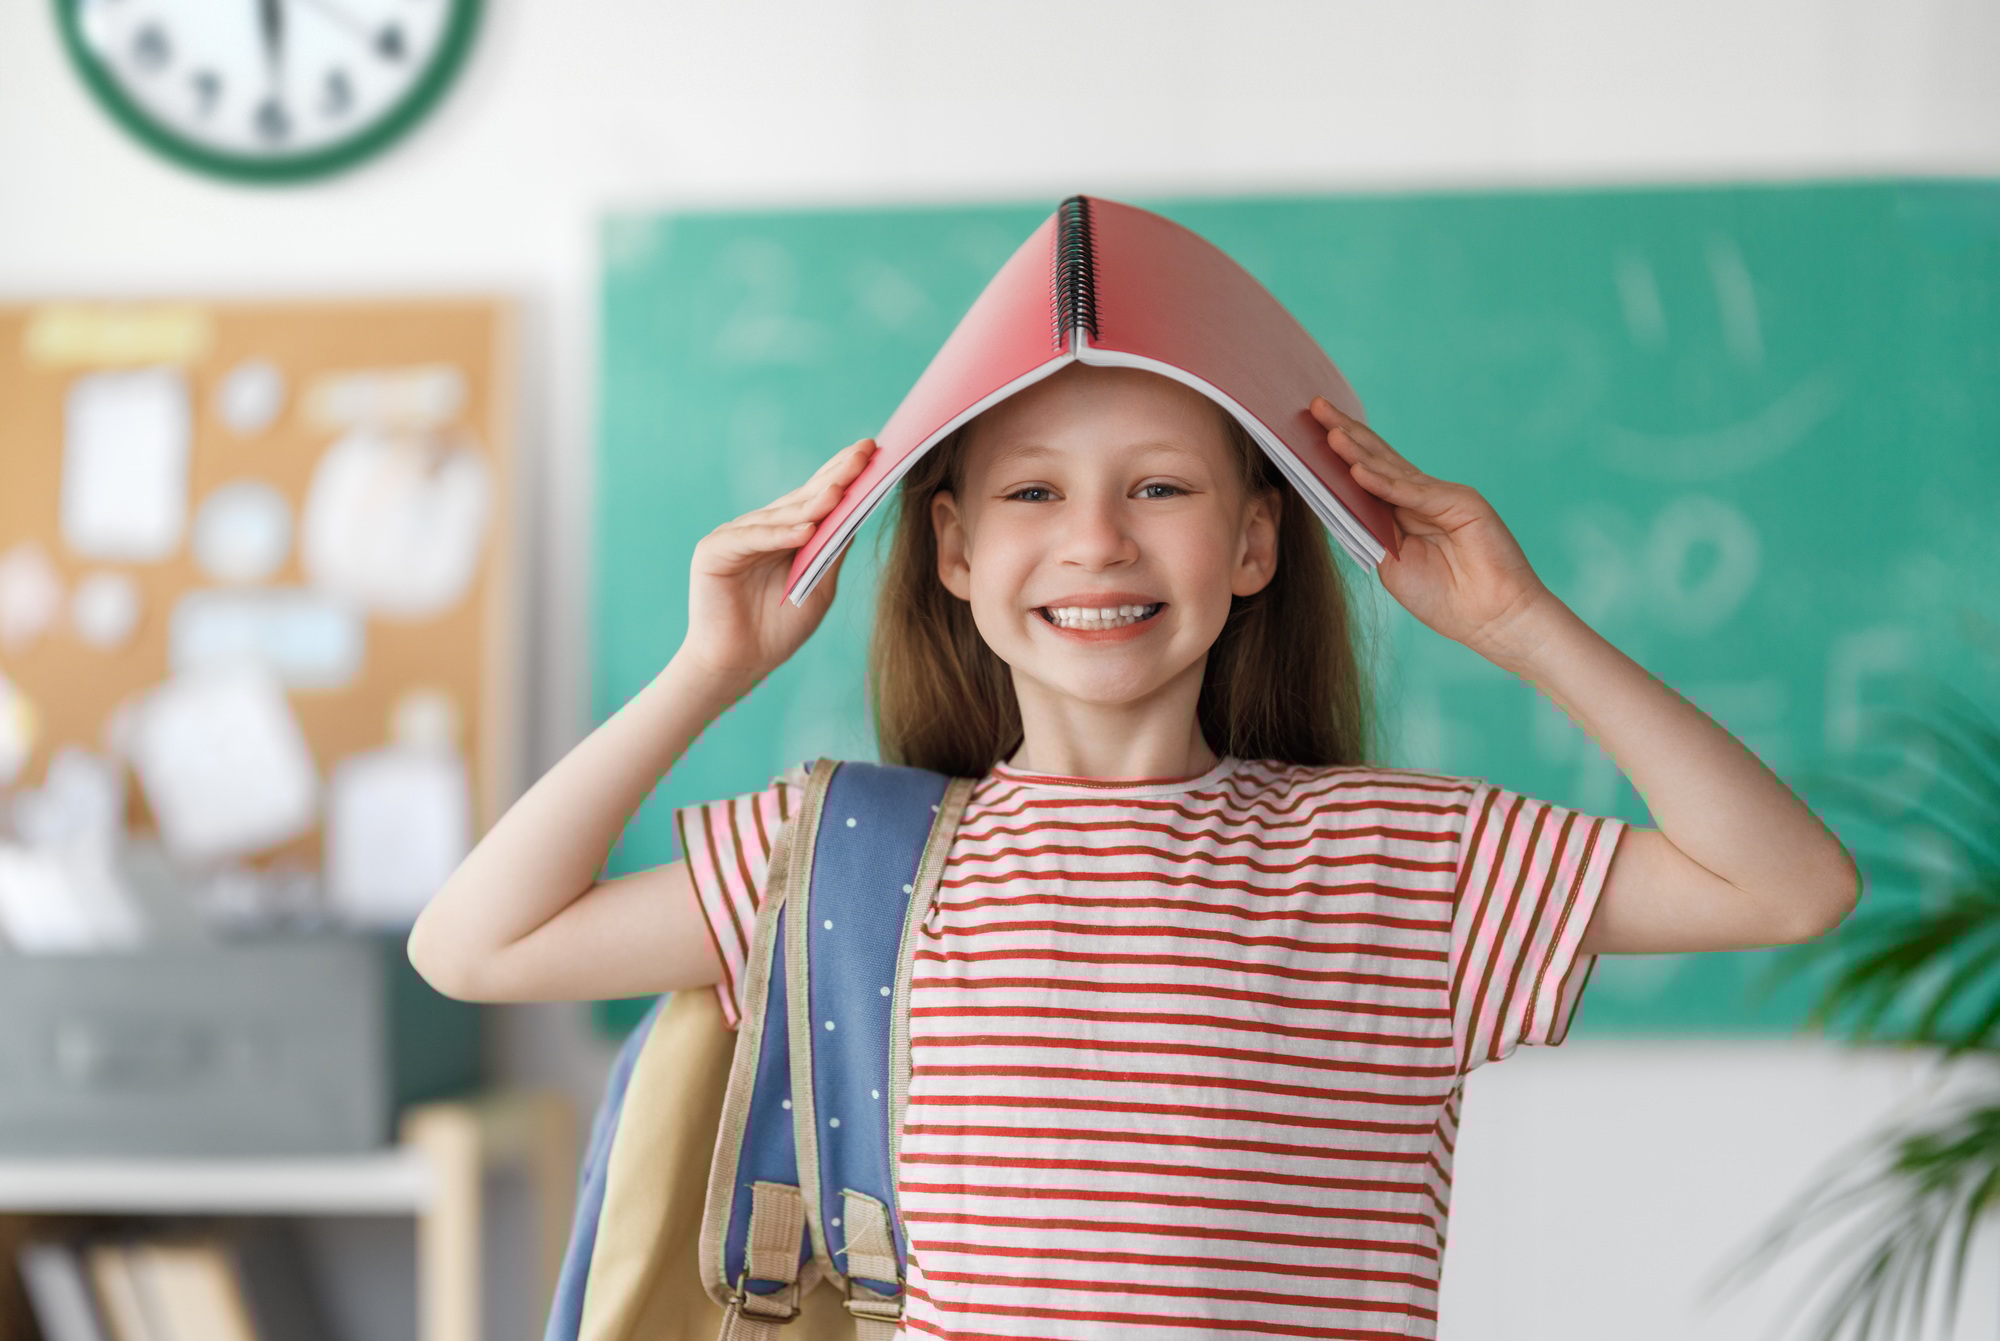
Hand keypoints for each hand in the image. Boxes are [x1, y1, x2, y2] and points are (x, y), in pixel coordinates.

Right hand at [676, 439, 875, 690]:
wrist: (740, 664)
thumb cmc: (778, 630)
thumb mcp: (818, 587)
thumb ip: (831, 551)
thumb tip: (857, 514)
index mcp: (784, 534)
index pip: (817, 497)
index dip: (843, 474)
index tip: (873, 452)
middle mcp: (760, 528)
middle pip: (802, 498)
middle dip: (835, 476)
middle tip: (863, 454)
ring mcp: (735, 536)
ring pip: (780, 517)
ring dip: (811, 504)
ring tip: (840, 491)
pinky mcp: (713, 552)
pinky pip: (751, 539)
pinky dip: (778, 536)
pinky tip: (806, 530)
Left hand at [1310, 397, 1558, 671]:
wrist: (1492, 619)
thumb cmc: (1444, 598)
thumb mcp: (1393, 564)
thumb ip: (1372, 533)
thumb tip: (1342, 504)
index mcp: (1403, 511)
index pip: (1366, 474)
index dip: (1338, 455)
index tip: (1305, 435)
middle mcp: (1421, 496)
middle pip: (1377, 459)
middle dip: (1345, 434)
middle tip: (1315, 407)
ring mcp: (1441, 495)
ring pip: (1392, 470)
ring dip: (1359, 451)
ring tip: (1329, 432)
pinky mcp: (1461, 502)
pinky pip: (1413, 492)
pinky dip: (1384, 483)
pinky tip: (1358, 472)